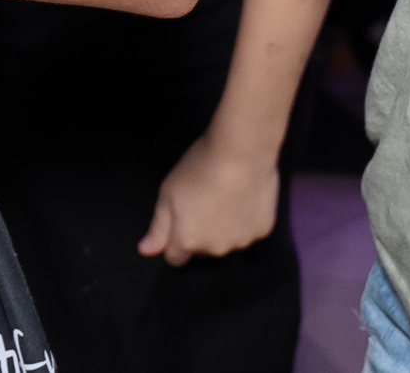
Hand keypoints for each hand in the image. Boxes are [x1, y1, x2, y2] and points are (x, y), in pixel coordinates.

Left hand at [139, 128, 279, 264]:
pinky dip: (245, 218)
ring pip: (227, 240)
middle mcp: (215, 249)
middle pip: (202, 249)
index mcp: (188, 240)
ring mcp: (241, 241)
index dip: (173, 239)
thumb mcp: (167, 194)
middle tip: (202, 199)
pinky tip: (243, 196)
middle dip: (200, 231)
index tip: (180, 218)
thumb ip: (158, 227)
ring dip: (224, 226)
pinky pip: (249, 230)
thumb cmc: (201, 168)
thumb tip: (146, 250)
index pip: (175, 257)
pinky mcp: (262, 230)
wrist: (241, 153)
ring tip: (224, 195)